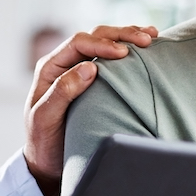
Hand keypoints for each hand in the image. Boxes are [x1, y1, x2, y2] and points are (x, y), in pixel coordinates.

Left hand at [23, 25, 156, 195]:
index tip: (124, 53)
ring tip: (152, 36)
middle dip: (121, 35)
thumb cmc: (43, 142)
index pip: (78, 43)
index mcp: (50, 67)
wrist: (46, 161)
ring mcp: (78, 69)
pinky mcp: (92, 79)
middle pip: (94, 36)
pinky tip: (146, 49)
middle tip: (147, 40)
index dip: (102, 44)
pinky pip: (111, 58)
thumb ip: (63, 91)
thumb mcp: (46, 118)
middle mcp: (64, 63)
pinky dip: (128, 50)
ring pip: (105, 42)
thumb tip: (90, 67)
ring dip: (128, 36)